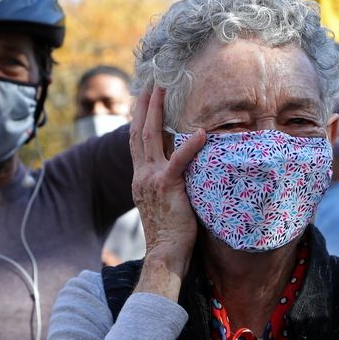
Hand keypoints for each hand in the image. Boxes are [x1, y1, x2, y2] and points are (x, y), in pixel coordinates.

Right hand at [130, 85, 205, 297]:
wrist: (166, 253)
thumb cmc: (173, 232)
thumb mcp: (166, 201)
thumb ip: (170, 181)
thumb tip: (186, 166)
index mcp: (140, 178)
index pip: (137, 143)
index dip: (140, 119)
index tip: (145, 101)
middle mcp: (141, 175)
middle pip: (138, 132)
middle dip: (144, 106)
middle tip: (151, 85)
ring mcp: (151, 179)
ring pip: (150, 137)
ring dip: (156, 111)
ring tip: (162, 91)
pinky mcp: (167, 187)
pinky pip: (178, 160)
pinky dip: (189, 145)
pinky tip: (200, 132)